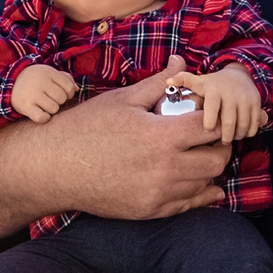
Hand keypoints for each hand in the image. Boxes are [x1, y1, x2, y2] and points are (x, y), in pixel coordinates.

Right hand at [10, 64, 76, 123]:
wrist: (10, 83)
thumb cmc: (36, 79)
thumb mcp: (49, 74)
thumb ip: (65, 79)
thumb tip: (77, 89)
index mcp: (48, 72)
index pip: (69, 87)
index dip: (69, 93)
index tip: (62, 93)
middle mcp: (40, 82)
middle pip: (62, 98)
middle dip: (59, 101)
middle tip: (51, 99)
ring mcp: (32, 94)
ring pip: (54, 109)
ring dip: (51, 109)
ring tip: (44, 104)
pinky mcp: (25, 106)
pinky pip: (41, 117)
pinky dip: (44, 118)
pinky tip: (41, 113)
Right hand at [60, 56, 232, 219]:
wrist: (52, 168)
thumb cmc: (84, 128)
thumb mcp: (123, 100)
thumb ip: (160, 83)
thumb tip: (181, 61)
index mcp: (161, 136)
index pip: (211, 127)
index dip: (216, 118)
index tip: (212, 114)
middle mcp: (165, 169)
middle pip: (216, 159)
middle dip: (220, 145)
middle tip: (211, 136)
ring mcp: (158, 193)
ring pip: (205, 183)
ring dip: (208, 168)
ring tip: (199, 153)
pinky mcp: (149, 211)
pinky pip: (188, 204)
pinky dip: (199, 192)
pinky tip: (202, 183)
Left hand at [180, 65, 266, 144]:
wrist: (239, 75)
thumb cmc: (213, 84)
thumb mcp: (199, 81)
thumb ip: (182, 80)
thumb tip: (168, 82)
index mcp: (215, 90)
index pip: (212, 111)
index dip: (209, 125)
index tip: (207, 130)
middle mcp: (232, 93)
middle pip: (229, 122)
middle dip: (224, 136)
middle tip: (220, 142)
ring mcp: (246, 99)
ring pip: (243, 124)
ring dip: (237, 135)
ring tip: (230, 138)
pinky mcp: (257, 104)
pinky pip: (254, 124)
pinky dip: (248, 132)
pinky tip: (241, 134)